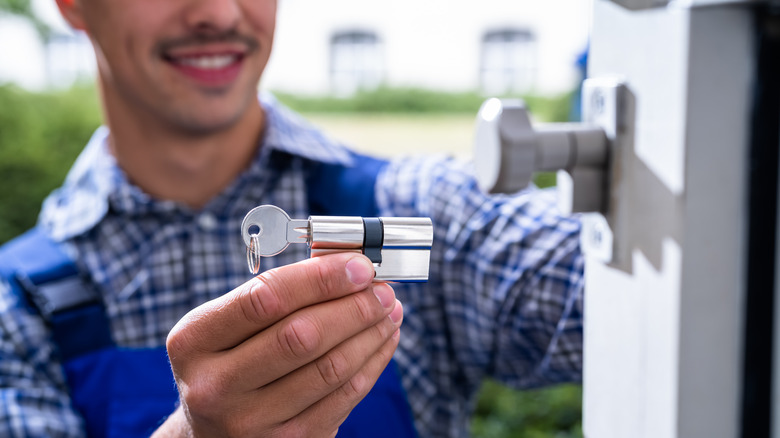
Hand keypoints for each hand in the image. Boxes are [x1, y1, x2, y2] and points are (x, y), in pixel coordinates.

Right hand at [156, 253, 402, 437]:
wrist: (211, 432)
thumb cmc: (228, 363)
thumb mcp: (227, 326)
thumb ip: (277, 295)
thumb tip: (345, 265)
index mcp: (193, 341)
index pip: (265, 298)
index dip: (320, 278)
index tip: (358, 265)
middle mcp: (215, 386)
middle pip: (302, 336)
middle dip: (353, 306)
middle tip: (382, 289)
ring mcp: (251, 422)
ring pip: (330, 368)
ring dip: (370, 333)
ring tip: (389, 310)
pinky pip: (344, 398)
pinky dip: (372, 362)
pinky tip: (383, 339)